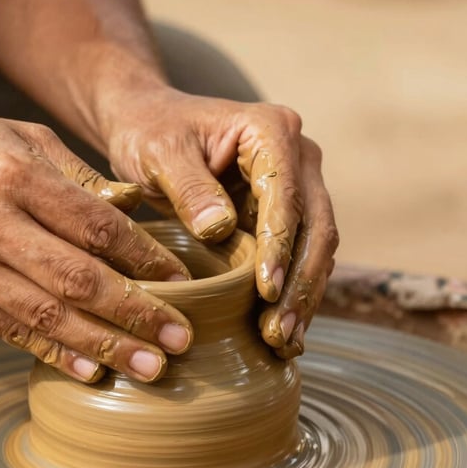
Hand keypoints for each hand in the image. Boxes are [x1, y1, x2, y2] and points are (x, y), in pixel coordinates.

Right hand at [0, 113, 193, 382]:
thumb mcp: (18, 136)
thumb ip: (77, 175)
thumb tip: (133, 210)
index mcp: (15, 175)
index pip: (97, 226)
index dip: (147, 258)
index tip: (184, 281)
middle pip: (79, 278)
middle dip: (137, 313)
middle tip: (182, 338)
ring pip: (48, 315)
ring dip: (104, 345)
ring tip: (151, 367)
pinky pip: (10, 331)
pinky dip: (53, 353)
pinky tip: (90, 372)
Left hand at [104, 88, 338, 357]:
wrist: (150, 126)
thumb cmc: (151, 133)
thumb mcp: (159, 153)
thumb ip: (189, 186)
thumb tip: (220, 230)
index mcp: (270, 131)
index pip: (285, 195)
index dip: (280, 245)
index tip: (267, 290)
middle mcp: (297, 156)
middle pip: (315, 225)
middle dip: (299, 283)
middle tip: (277, 332)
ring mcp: (296, 186)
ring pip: (316, 247)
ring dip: (302, 296)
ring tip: (281, 342)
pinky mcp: (284, 214)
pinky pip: (300, 257)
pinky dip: (294, 294)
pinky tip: (284, 332)